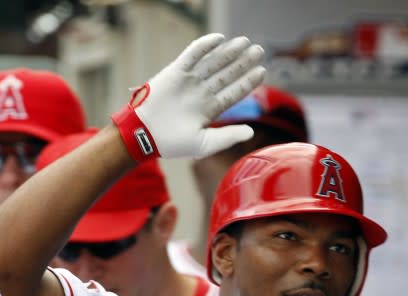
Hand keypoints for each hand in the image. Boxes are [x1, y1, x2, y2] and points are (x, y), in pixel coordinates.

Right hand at [113, 33, 265, 160]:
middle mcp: (202, 93)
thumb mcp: (205, 144)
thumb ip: (228, 137)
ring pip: (213, 63)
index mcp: (210, 109)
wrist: (145, 134)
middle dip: (243, 62)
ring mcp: (189, 81)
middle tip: (259, 51)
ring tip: (245, 42)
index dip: (248, 82)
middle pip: (227, 74)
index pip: (234, 93)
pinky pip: (192, 55)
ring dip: (229, 52)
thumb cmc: (173, 143)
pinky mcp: (175, 72)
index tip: (262, 71)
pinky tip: (219, 39)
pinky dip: (204, 46)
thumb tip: (251, 132)